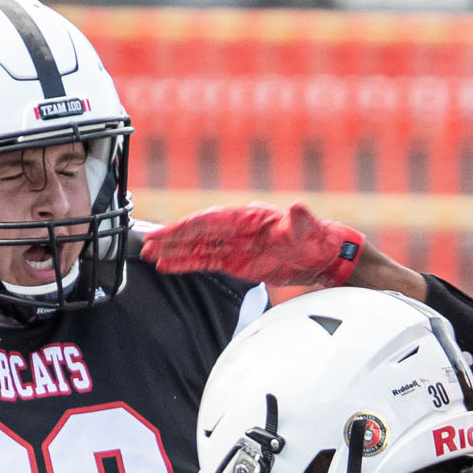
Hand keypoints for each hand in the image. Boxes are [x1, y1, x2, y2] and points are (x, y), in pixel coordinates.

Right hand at [141, 202, 365, 286]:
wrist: (325, 257)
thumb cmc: (317, 239)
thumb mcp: (309, 230)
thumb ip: (300, 220)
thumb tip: (299, 207)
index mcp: (247, 218)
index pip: (210, 221)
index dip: (186, 226)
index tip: (166, 232)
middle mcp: (237, 229)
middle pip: (197, 232)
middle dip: (172, 238)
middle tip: (146, 245)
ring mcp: (235, 245)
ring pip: (198, 247)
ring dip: (174, 252)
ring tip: (149, 256)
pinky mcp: (237, 262)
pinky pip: (207, 261)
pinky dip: (187, 263)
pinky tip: (169, 266)